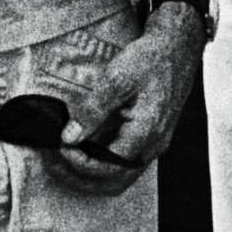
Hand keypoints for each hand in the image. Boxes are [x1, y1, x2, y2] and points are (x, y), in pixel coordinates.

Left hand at [51, 5, 200, 193]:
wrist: (177, 48)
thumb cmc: (150, 59)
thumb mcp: (118, 78)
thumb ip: (93, 109)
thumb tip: (70, 136)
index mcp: (146, 132)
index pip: (108, 166)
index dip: (79, 163)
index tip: (60, 147)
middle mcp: (153, 145)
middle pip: (114, 182)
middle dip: (80, 178)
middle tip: (54, 164)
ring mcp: (154, 144)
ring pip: (120, 177)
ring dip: (90, 174)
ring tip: (64, 161)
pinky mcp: (150, 138)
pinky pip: (125, 164)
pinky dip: (101, 164)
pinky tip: (84, 150)